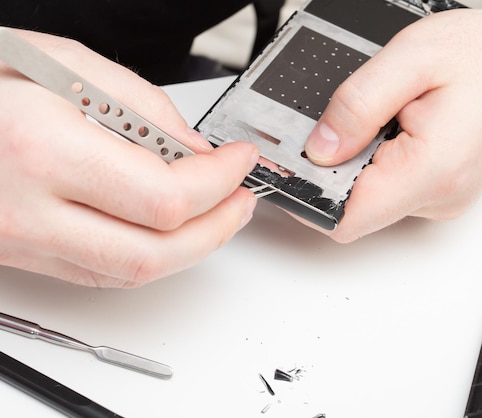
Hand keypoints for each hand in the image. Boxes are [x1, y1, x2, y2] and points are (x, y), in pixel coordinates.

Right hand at [0, 29, 258, 286]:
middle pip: (154, 252)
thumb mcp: (60, 62)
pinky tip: (171, 231)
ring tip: (220, 214)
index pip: (163, 195)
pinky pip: (101, 273)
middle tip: (242, 199)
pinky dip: (150, 256)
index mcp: (41, 147)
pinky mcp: (23, 254)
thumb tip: (194, 150)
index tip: (239, 161)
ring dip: (191, 248)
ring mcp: (22, 240)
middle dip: (217, 228)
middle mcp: (29, 207)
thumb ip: (140, 107)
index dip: (219, 182)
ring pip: (131, 273)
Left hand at [303, 0, 481, 241]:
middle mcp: (440, 196)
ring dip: (360, 162)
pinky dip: (379, 162)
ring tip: (384, 118)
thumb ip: (357, 106)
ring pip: (372, 198)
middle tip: (340, 123)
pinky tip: (396, 128)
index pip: (346, 218)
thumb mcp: (411, 59)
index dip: (306, 196)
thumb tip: (318, 147)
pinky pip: (392, 189)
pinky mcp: (442, 191)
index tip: (288, 168)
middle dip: (333, 170)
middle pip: (354, 209)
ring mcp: (442, 199)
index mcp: (433, 169)